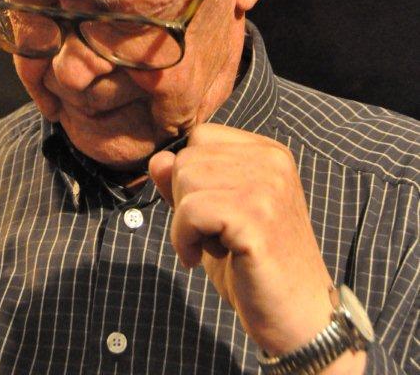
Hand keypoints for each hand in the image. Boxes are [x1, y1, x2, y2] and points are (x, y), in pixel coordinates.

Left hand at [149, 124, 334, 354]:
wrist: (298, 317)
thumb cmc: (253, 265)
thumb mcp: (213, 214)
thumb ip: (186, 182)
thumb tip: (157, 159)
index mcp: (268, 152)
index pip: (202, 137)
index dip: (191, 175)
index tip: (209, 213)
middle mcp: (271, 161)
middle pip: (188, 158)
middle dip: (185, 200)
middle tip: (214, 236)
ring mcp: (267, 186)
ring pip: (185, 180)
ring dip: (185, 223)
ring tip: (214, 246)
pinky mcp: (256, 217)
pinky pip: (190, 212)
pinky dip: (184, 239)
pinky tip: (201, 258)